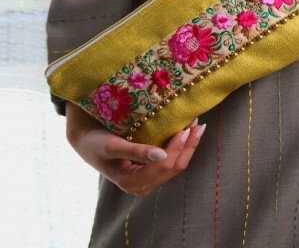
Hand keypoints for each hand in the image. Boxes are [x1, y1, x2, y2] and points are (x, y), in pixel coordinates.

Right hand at [65, 102, 205, 196]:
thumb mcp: (112, 146)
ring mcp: (148, 180)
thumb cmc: (96, 143)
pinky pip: (171, 162)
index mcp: (132, 182)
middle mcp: (143, 186)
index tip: (186, 128)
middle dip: (189, 146)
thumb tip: (162, 155)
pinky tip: (187, 135)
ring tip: (197, 127)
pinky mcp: (151, 172)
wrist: (87, 144)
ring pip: (176, 166)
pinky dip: (181, 148)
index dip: (177, 147)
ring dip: (188, 146)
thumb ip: (136, 151)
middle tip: (199, 124)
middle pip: (174, 167)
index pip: (163, 166)